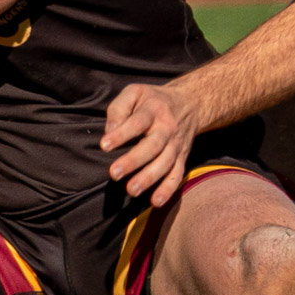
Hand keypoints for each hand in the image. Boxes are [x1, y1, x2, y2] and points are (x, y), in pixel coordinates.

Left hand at [101, 81, 202, 206]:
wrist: (190, 103)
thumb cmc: (153, 100)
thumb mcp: (135, 92)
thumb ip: (119, 108)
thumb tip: (109, 130)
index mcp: (153, 110)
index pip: (138, 122)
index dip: (122, 133)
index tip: (104, 145)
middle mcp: (167, 128)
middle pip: (152, 145)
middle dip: (133, 160)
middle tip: (114, 173)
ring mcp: (176, 145)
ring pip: (165, 163)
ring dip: (149, 178)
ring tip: (131, 190)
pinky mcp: (182, 158)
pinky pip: (177, 175)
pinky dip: (168, 189)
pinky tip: (155, 202)